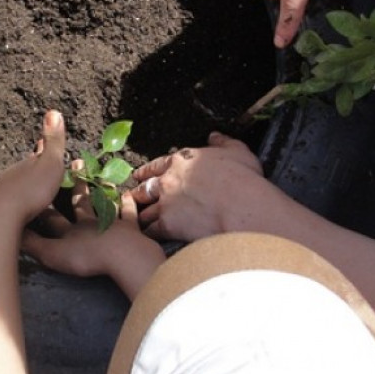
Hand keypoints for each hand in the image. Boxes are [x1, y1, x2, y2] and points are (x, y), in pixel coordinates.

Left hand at [0, 110, 66, 227]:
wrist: (1, 217)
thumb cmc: (31, 190)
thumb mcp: (50, 164)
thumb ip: (53, 141)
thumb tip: (53, 111)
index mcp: (27, 163)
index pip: (38, 152)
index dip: (45, 148)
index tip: (45, 142)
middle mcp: (12, 173)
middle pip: (26, 168)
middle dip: (34, 166)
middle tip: (42, 166)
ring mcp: (3, 191)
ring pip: (17, 183)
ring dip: (25, 183)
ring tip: (33, 186)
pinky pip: (11, 201)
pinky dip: (18, 199)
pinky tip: (20, 206)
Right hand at [23, 170, 164, 298]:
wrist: (120, 255)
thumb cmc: (85, 256)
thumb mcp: (52, 254)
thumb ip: (33, 245)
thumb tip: (11, 235)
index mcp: (70, 230)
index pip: (53, 217)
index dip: (44, 206)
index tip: (38, 189)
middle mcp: (89, 221)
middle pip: (81, 201)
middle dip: (77, 185)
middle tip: (76, 162)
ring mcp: (111, 222)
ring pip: (104, 203)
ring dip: (102, 190)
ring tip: (102, 178)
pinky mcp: (130, 229)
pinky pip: (129, 213)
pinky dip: (127, 204)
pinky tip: (127, 196)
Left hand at [130, 132, 264, 240]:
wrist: (242, 207)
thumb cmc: (243, 179)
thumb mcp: (237, 152)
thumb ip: (223, 143)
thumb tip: (215, 136)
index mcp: (182, 161)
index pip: (156, 165)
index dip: (146, 171)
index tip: (139, 175)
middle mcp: (168, 180)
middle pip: (145, 187)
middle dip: (138, 193)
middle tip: (131, 196)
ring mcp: (165, 203)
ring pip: (144, 210)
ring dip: (139, 214)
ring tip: (134, 219)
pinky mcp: (167, 224)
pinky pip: (150, 230)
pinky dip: (147, 233)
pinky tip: (146, 236)